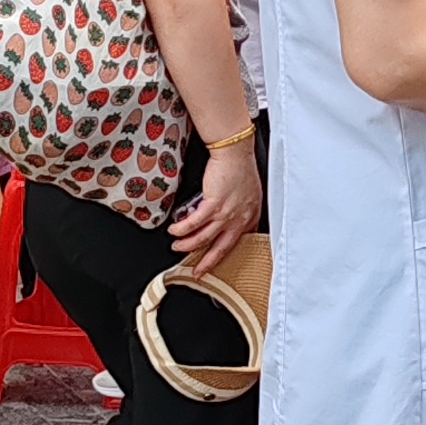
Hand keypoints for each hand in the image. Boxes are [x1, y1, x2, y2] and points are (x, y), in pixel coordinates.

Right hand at [172, 137, 263, 266]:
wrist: (235, 152)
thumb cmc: (242, 168)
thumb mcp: (250, 195)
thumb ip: (242, 211)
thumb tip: (231, 220)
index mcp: (248, 217)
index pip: (236, 242)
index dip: (224, 255)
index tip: (215, 264)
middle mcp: (239, 218)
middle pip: (221, 247)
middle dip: (207, 262)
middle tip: (197, 271)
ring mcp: (226, 213)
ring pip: (204, 238)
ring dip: (188, 245)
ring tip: (177, 246)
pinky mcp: (213, 204)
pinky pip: (194, 223)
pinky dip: (182, 229)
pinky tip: (175, 231)